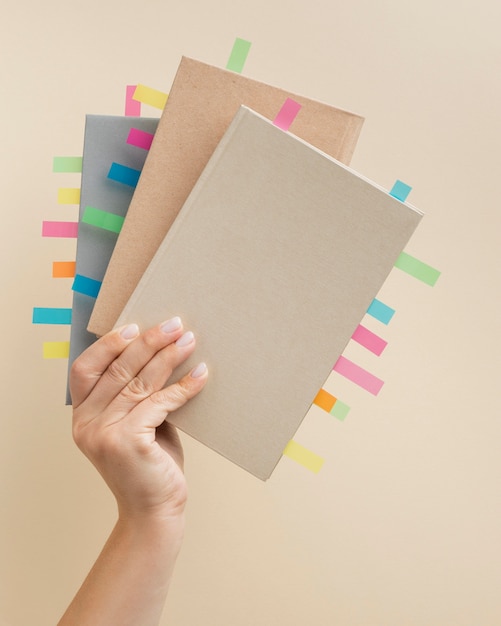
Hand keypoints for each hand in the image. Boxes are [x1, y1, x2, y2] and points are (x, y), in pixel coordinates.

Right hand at [69, 317, 207, 521]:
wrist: (155, 510)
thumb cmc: (149, 464)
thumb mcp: (135, 424)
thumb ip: (136, 396)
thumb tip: (161, 354)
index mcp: (82, 416)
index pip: (85, 369)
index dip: (108, 344)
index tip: (134, 326)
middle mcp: (86, 423)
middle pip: (117, 370)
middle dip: (148, 342)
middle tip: (174, 324)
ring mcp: (103, 433)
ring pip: (139, 382)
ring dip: (168, 357)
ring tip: (189, 341)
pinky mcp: (127, 441)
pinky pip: (160, 403)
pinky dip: (183, 387)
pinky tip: (201, 374)